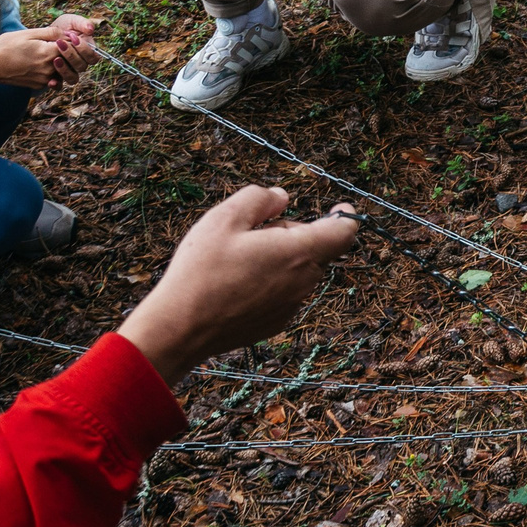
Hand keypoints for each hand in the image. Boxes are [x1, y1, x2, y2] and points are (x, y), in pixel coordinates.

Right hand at [0, 16, 97, 92]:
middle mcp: (50, 69)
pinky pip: (56, 79)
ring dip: (66, 64)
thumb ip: (52, 33)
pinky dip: (56, 72)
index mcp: (49, 53)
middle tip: (67, 45)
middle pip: (73, 61)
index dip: (74, 41)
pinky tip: (47, 64)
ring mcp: (46, 79)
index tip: (71, 36)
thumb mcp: (29, 33)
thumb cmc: (6, 46)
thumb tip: (69, 34)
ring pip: (67, 72)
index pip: (74, 47)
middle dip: (73, 53)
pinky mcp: (40, 85)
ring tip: (56, 54)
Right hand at [119, 187, 364, 382]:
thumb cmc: (202, 270)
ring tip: (237, 260)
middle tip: (251, 233)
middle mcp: (303, 283)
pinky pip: (284, 292)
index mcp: (299, 253)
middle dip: (292, 234)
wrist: (181, 328)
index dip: (345, 217)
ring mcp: (291, 306)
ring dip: (280, 258)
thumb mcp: (225, 218)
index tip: (338, 208)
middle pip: (314, 249)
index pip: (343, 233)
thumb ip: (260, 199)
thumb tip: (282, 198)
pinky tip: (234, 284)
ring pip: (298, 271)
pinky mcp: (276, 323)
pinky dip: (269, 281)